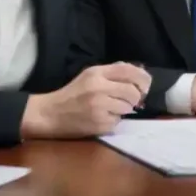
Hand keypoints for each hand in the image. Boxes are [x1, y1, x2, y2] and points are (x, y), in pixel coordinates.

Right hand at [21, 62, 152, 138]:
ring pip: (128, 107)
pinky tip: (103, 118)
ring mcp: (99, 107)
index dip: (143, 78)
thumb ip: (112, 73)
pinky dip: (114, 120)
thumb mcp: (90, 76)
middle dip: (135, 98)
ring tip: (111, 109)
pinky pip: (118, 121)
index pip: (130, 71)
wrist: (50, 114)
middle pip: (133, 92)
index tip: (145, 85)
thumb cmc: (72, 94)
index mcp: (96, 73)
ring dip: (124, 109)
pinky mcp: (99, 124)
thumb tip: (138, 73)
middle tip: (130, 101)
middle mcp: (99, 88)